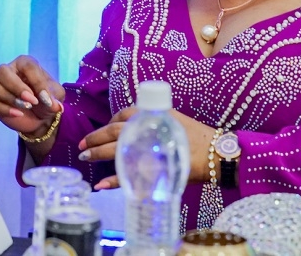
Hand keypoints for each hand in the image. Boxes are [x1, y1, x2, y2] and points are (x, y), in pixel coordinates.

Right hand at [0, 55, 64, 138]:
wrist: (40, 119)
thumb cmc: (47, 101)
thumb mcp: (56, 97)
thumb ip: (55, 97)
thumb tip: (53, 104)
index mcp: (24, 64)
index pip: (26, 65)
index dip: (36, 81)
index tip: (46, 98)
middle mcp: (8, 70)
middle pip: (2, 71)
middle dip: (16, 87)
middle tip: (31, 101)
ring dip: (8, 97)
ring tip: (26, 107)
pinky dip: (3, 109)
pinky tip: (18, 114)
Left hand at [82, 107, 216, 189]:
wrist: (217, 154)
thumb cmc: (196, 138)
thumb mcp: (172, 122)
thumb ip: (153, 123)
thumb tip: (133, 131)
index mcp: (152, 115)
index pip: (122, 115)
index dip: (107, 124)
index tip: (98, 132)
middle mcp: (148, 128)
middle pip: (114, 132)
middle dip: (95, 138)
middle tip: (82, 146)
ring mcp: (148, 148)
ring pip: (116, 150)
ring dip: (98, 154)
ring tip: (84, 158)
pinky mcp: (153, 168)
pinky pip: (127, 174)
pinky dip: (113, 181)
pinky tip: (101, 185)